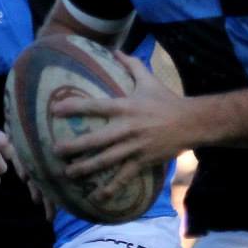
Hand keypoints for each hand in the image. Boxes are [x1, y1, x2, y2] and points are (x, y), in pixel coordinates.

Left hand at [53, 54, 189, 176]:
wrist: (192, 122)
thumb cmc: (167, 100)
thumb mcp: (149, 80)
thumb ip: (131, 64)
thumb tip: (116, 50)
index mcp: (126, 107)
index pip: (96, 106)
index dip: (75, 107)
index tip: (54, 109)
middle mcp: (128, 128)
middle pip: (96, 139)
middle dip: (74, 146)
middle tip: (55, 151)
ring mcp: (135, 147)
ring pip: (106, 161)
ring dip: (86, 168)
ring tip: (68, 173)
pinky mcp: (143, 161)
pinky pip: (124, 177)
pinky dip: (111, 188)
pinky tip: (96, 197)